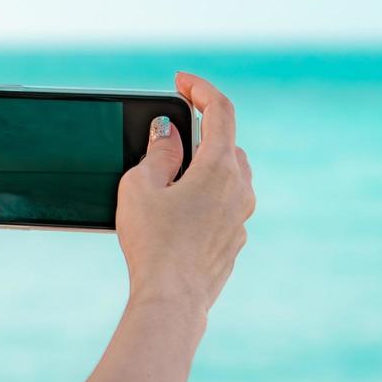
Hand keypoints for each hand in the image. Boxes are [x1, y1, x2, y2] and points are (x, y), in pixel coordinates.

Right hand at [116, 72, 255, 314]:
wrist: (172, 299)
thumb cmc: (153, 243)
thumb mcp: (140, 187)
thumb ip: (158, 152)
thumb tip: (169, 134)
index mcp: (220, 167)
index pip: (220, 110)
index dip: (200, 89)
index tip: (181, 82)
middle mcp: (240, 188)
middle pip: (227, 144)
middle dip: (200, 134)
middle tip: (167, 138)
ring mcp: (241, 217)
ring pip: (229, 177)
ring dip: (204, 168)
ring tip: (169, 181)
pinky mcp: (234, 241)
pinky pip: (224, 206)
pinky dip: (205, 198)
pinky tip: (177, 215)